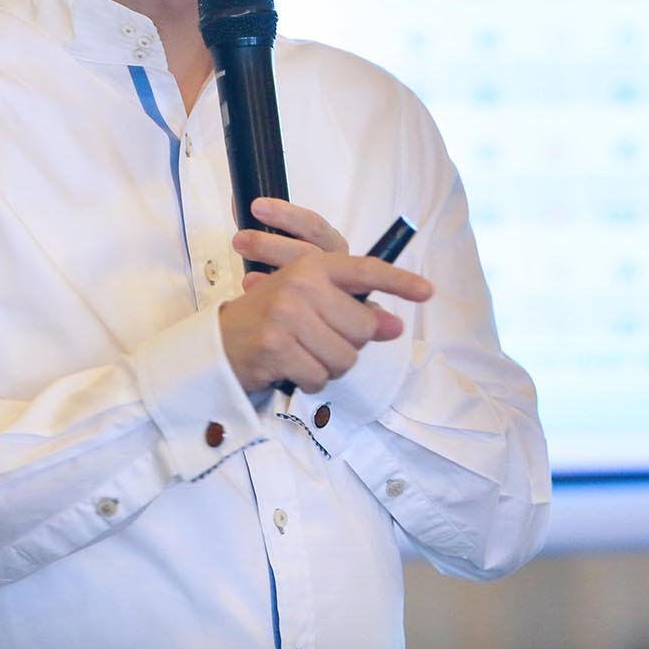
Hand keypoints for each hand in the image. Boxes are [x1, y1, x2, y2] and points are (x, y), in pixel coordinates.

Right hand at [218, 197, 434, 394]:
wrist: (220, 340)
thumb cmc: (272, 318)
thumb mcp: (312, 303)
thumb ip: (354, 310)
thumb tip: (394, 325)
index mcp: (313, 267)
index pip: (366, 271)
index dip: (400, 282)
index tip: (428, 291)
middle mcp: (302, 285)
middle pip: (363, 328)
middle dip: (349, 345)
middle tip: (320, 341)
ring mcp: (288, 315)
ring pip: (345, 357)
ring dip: (331, 366)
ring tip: (306, 354)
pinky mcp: (277, 346)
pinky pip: (320, 377)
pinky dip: (312, 381)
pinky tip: (293, 368)